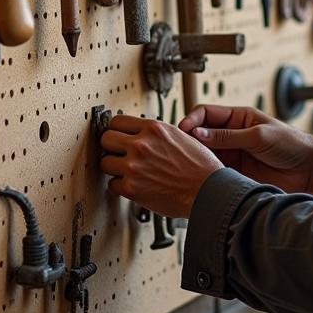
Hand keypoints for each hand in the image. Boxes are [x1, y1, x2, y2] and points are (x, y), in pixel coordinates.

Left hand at [99, 115, 222, 217]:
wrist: (208, 191)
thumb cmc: (200, 167)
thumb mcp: (181, 137)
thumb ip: (157, 134)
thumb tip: (141, 134)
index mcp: (154, 129)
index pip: (117, 121)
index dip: (117, 130)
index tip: (118, 135)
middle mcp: (142, 145)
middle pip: (106, 139)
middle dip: (112, 147)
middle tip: (119, 153)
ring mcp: (134, 166)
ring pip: (105, 163)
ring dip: (114, 168)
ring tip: (127, 171)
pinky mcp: (131, 188)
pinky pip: (112, 184)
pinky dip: (121, 186)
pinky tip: (133, 185)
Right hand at [179, 104, 312, 198]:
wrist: (309, 170)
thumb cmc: (291, 144)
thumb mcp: (258, 135)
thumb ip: (228, 136)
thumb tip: (198, 133)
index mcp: (237, 118)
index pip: (206, 113)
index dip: (192, 120)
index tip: (183, 130)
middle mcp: (231, 136)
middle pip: (200, 134)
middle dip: (189, 140)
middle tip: (180, 149)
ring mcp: (232, 155)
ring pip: (204, 155)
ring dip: (195, 158)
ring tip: (188, 164)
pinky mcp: (234, 174)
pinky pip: (213, 172)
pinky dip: (204, 174)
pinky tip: (200, 177)